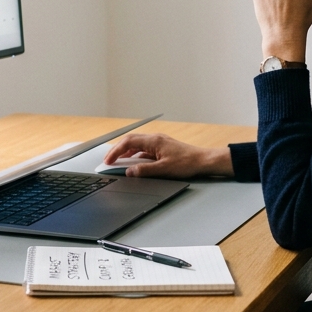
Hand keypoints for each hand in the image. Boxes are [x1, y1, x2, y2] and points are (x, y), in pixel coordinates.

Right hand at [102, 133, 233, 178]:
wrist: (203, 161)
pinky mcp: (162, 148)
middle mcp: (155, 139)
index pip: (128, 143)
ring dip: (126, 152)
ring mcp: (159, 142)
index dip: (116, 151)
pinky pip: (144, 149)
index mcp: (154, 141)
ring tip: (117, 161)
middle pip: (130, 141)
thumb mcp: (164, 170)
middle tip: (108, 160)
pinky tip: (134, 163)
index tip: (108, 160)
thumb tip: (129, 172)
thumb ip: (144, 170)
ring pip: (137, 144)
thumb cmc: (187, 163)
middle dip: (118, 150)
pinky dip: (135, 155)